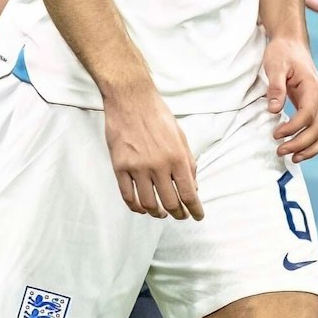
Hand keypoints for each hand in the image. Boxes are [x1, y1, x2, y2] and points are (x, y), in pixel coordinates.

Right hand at [103, 82, 201, 219]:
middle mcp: (159, 166)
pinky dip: (136, 207)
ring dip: (157, 213)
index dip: (194, 209)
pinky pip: (127, 195)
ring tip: (161, 213)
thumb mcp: (181, 137)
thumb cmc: (158, 116)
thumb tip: (193, 186)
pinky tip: (142, 208)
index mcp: (177, 158)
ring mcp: (137, 168)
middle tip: (180, 216)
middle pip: (170, 202)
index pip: (189, 193)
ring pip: (148, 203)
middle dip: (177, 213)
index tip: (197, 216)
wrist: (131, 100)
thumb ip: (189, 163)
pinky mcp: (119, 167)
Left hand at [264, 35, 317, 161]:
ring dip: (311, 149)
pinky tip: (299, 150)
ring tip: (293, 158)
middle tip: (279, 151)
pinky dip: (314, 144)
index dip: (293, 128)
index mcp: (313, 87)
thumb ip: (276, 87)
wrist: (292, 44)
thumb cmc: (282, 53)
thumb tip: (274, 110)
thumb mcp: (274, 66)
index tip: (276, 134)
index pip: (308, 115)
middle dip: (300, 144)